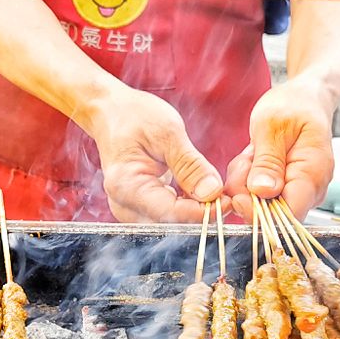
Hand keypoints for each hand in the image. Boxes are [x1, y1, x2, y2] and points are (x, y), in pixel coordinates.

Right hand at [87, 86, 230, 222]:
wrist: (112, 114)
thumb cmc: (134, 117)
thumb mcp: (167, 133)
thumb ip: (190, 165)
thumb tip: (212, 193)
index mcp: (127, 186)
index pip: (171, 213)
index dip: (203, 212)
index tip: (227, 200)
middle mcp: (124, 205)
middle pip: (171, 224)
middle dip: (201, 213)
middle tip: (226, 193)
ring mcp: (130, 210)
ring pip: (172, 223)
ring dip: (196, 211)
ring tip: (214, 189)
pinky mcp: (139, 209)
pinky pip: (168, 216)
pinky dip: (187, 206)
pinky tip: (199, 191)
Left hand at [225, 76, 335, 220]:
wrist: (303, 100)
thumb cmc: (293, 107)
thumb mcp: (271, 127)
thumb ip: (267, 161)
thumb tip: (263, 192)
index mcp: (313, 173)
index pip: (289, 215)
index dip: (260, 213)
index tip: (239, 196)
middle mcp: (311, 189)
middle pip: (272, 214)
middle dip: (248, 193)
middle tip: (246, 161)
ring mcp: (299, 191)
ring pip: (262, 205)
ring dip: (246, 183)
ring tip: (252, 154)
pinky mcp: (285, 190)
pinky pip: (259, 196)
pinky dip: (248, 180)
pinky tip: (253, 159)